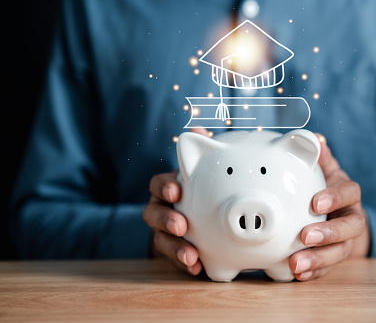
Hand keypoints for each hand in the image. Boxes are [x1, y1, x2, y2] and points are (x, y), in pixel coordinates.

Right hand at [142, 128, 208, 275]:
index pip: (158, 184)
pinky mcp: (172, 253)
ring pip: (160, 240)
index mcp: (168, 189)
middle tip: (181, 225)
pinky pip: (174, 260)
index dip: (164, 186)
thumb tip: (199, 129)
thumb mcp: (200, 176)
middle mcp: (161, 210)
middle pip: (152, 214)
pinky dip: (184, 264)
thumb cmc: (196, 194)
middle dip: (165, 219)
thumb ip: (200, 157)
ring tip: (190, 256)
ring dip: (174, 247)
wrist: (194, 222)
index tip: (175, 191)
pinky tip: (197, 269)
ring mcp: (164, 233)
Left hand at [289, 133, 369, 280]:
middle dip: (328, 234)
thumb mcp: (327, 172)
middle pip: (349, 228)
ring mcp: (346, 241)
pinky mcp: (336, 258)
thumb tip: (314, 138)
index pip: (349, 193)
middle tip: (305, 236)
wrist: (341, 216)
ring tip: (296, 264)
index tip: (315, 203)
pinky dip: (315, 273)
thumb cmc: (328, 191)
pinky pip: (329, 268)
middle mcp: (352, 218)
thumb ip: (320, 157)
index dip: (335, 197)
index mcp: (348, 195)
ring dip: (318, 259)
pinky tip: (297, 275)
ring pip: (340, 252)